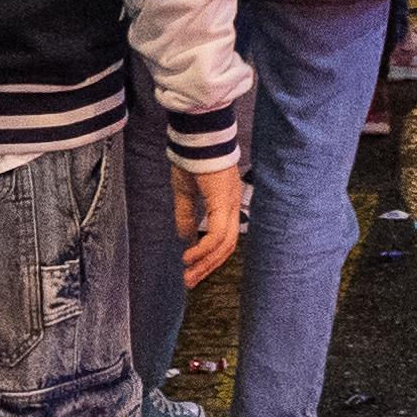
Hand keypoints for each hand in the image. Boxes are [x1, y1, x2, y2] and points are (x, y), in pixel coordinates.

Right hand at [175, 160, 244, 285]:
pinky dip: (204, 249)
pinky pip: (217, 234)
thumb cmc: (190, 159)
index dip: (210, 256)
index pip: (224, 238)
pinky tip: (190, 256)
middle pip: (227, 246)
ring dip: (206, 263)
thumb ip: (187, 215)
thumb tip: (186, 238)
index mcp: (224, 203)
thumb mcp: (185, 192)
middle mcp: (231, 206)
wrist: (196, 135)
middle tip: (190, 281)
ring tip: (189, 274)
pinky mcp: (222, 201)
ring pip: (225, 244)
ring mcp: (229, 203)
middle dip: (208, 266)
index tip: (192, 270)